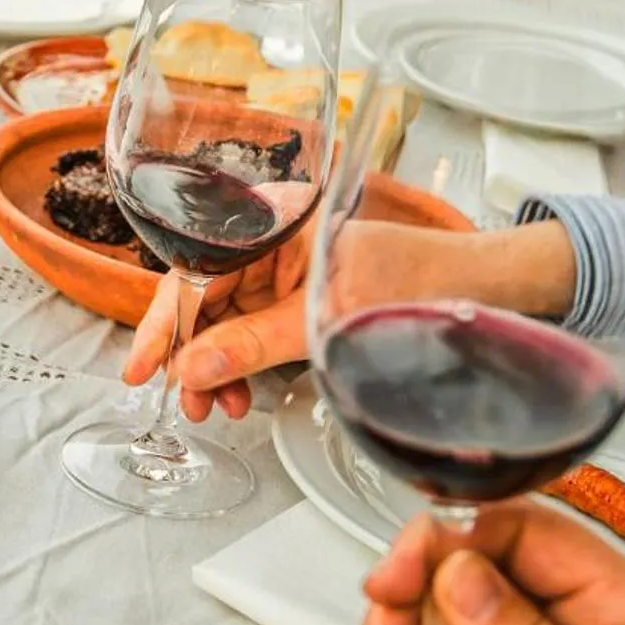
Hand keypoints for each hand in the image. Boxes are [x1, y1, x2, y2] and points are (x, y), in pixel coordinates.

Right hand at [120, 219, 578, 422]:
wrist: (481, 290)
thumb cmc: (419, 279)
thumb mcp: (326, 318)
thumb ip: (255, 343)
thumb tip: (193, 368)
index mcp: (272, 218)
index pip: (194, 269)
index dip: (162, 322)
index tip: (143, 368)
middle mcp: (270, 237)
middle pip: (201, 296)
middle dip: (190, 354)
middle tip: (189, 403)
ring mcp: (283, 267)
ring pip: (223, 319)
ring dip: (216, 366)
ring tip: (224, 407)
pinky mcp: (297, 296)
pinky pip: (252, 329)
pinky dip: (243, 364)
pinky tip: (245, 392)